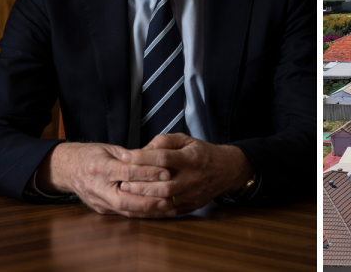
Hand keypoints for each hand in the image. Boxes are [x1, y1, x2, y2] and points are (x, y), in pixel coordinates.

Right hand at [36, 142, 173, 217]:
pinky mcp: (102, 209)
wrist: (66, 169)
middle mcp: (98, 187)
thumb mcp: (110, 149)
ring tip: (169, 208)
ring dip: (149, 211)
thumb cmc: (91, 155)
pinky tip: (159, 213)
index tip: (166, 173)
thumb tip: (154, 159)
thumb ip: (130, 155)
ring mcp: (99, 201)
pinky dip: (142, 214)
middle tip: (169, 198)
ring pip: (126, 211)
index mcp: (100, 167)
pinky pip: (124, 214)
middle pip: (125, 199)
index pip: (126, 173)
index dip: (147, 174)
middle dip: (149, 200)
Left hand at [118, 133, 253, 214]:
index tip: (124, 156)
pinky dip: (153, 208)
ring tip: (128, 191)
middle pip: (162, 184)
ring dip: (144, 197)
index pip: (163, 157)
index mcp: (192, 158)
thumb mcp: (186, 140)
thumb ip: (164, 141)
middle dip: (140, 183)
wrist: (227, 170)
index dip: (142, 157)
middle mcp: (193, 177)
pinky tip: (140, 203)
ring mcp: (193, 193)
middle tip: (123, 180)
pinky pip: (169, 210)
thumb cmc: (202, 153)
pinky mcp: (191, 205)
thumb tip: (143, 150)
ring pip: (165, 200)